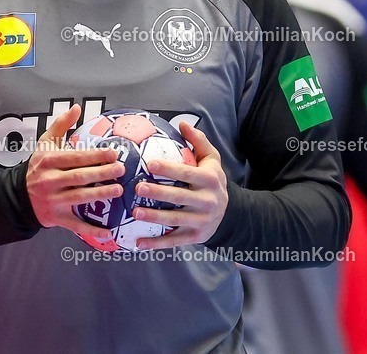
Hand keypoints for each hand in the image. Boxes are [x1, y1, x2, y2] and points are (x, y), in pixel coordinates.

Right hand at [26, 104, 124, 238]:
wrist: (17, 196)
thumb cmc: (37, 167)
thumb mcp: (45, 144)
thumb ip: (61, 125)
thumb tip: (77, 107)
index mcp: (48, 161)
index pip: (75, 157)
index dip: (95, 155)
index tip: (113, 152)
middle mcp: (49, 181)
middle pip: (79, 177)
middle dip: (102, 174)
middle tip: (121, 169)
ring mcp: (52, 201)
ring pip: (79, 198)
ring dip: (100, 195)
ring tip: (118, 190)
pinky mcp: (56, 218)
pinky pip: (75, 225)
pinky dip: (91, 230)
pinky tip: (108, 231)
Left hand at [130, 121, 228, 249]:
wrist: (230, 212)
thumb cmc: (212, 180)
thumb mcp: (211, 159)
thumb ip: (198, 141)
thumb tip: (181, 122)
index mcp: (209, 180)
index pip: (187, 173)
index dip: (169, 169)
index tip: (150, 164)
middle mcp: (207, 201)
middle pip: (179, 197)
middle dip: (158, 193)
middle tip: (138, 188)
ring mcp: (202, 221)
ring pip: (175, 220)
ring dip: (154, 218)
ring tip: (135, 212)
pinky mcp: (195, 237)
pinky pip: (174, 241)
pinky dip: (156, 244)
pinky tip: (139, 243)